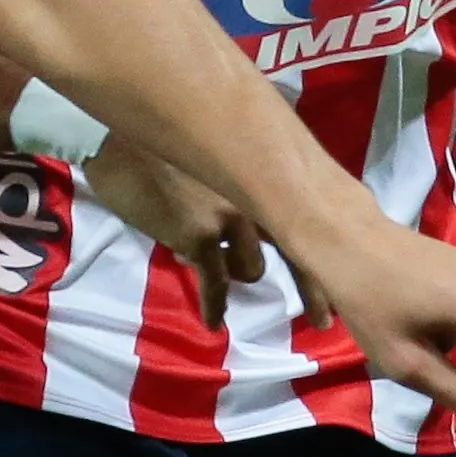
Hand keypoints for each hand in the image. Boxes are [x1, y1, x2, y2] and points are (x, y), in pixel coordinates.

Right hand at [83, 135, 334, 331]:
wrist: (117, 137)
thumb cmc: (160, 133)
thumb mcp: (212, 149)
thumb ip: (236, 177)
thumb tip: (237, 212)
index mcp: (264, 168)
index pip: (309, 213)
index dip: (325, 248)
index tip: (338, 277)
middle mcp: (258, 192)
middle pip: (300, 251)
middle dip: (314, 290)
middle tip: (324, 320)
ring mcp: (231, 215)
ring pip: (251, 268)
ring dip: (234, 269)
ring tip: (210, 263)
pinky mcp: (200, 235)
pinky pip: (216, 283)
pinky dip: (214, 306)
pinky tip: (214, 323)